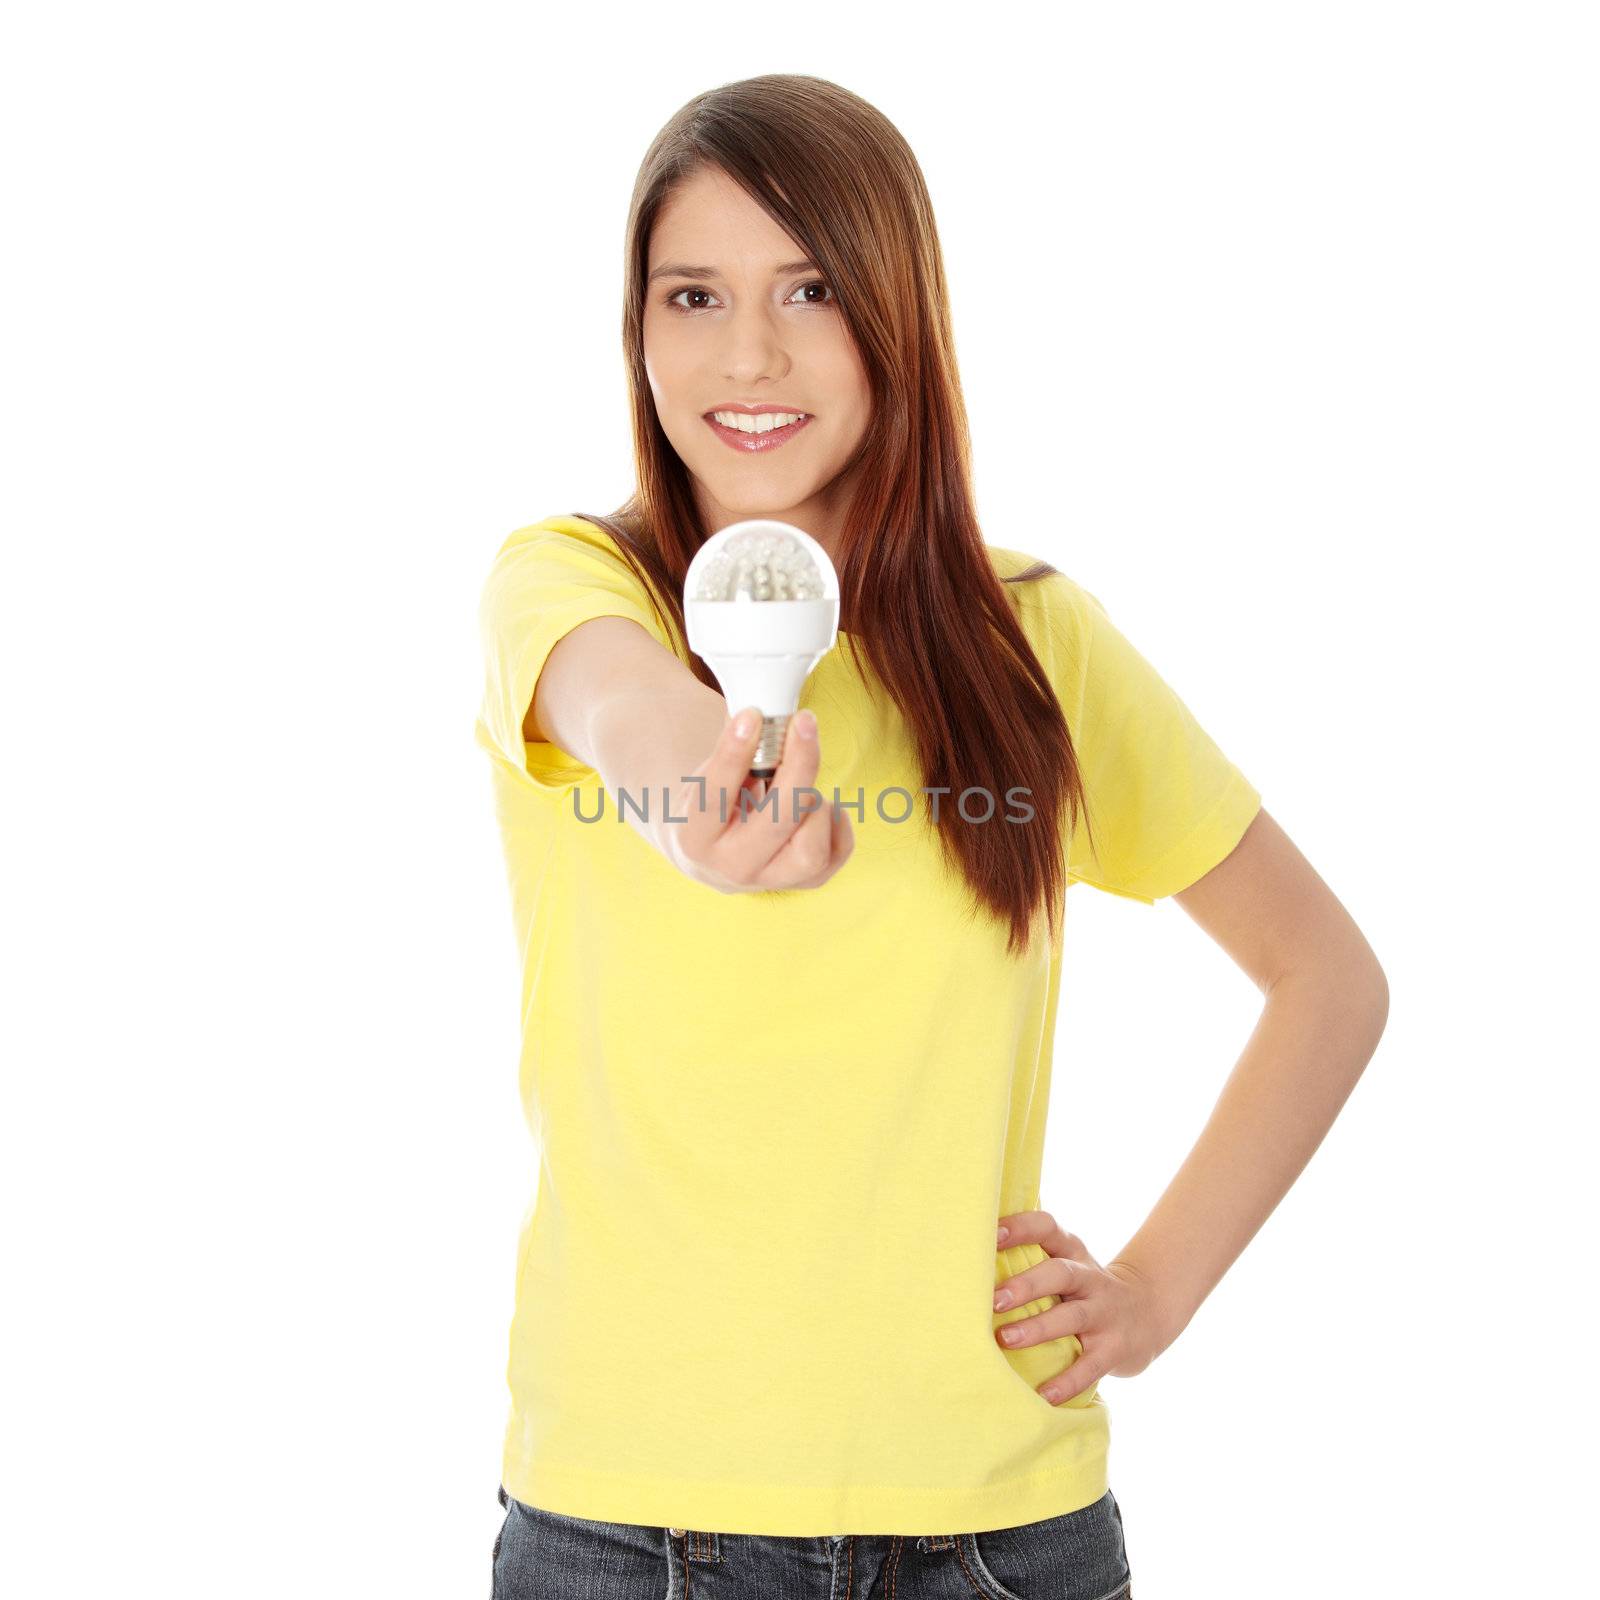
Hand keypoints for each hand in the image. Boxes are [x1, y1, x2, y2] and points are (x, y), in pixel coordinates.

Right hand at [662, 705, 853, 892]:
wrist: (709, 852)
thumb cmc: (712, 801)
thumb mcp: (708, 775)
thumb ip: (735, 749)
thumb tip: (767, 711)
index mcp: (695, 836)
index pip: (715, 795)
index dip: (734, 753)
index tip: (752, 715)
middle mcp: (730, 866)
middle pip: (777, 821)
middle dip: (798, 765)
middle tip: (804, 722)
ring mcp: (769, 880)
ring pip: (811, 849)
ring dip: (815, 804)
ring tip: (801, 785)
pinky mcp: (802, 884)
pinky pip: (837, 854)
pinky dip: (836, 822)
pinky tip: (819, 805)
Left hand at [994, 1209, 1172, 1404]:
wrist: (1148, 1311)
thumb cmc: (1083, 1287)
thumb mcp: (1066, 1264)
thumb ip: (1030, 1257)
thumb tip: (967, 1258)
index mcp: (1072, 1252)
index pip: (1047, 1228)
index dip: (1021, 1228)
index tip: (991, 1234)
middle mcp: (1089, 1278)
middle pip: (1060, 1273)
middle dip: (1026, 1285)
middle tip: (993, 1300)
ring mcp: (1104, 1313)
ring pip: (1072, 1317)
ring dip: (1038, 1328)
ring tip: (1005, 1339)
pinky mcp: (1114, 1348)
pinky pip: (1090, 1365)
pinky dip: (1067, 1380)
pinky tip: (1044, 1394)